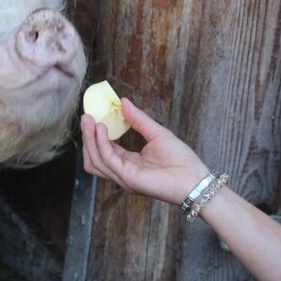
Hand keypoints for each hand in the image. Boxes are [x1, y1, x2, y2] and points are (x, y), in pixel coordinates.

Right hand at [80, 98, 209, 205]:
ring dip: (89, 139)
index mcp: (128, 163)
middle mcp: (122, 172)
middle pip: (93, 157)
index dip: (95, 134)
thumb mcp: (157, 133)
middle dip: (87, 137)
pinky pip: (108, 159)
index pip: (103, 150)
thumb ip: (138, 119)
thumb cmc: (181, 160)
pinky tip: (102, 128)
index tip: (91, 116)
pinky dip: (101, 143)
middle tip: (85, 116)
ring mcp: (124, 177)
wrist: (195, 177)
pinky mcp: (129, 178)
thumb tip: (123, 102)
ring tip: (90, 120)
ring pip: (95, 160)